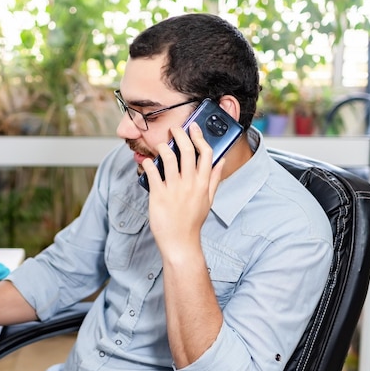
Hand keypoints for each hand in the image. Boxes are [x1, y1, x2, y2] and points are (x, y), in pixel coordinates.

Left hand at [141, 122, 223, 253]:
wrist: (180, 242)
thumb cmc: (192, 222)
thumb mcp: (208, 200)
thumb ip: (214, 179)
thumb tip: (221, 161)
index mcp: (203, 183)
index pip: (206, 153)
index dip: (199, 137)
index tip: (193, 128)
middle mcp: (190, 183)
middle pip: (187, 150)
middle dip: (180, 134)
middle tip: (174, 129)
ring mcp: (174, 188)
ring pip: (168, 157)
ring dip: (163, 147)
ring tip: (160, 145)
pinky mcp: (158, 194)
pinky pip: (152, 172)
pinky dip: (149, 163)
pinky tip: (148, 161)